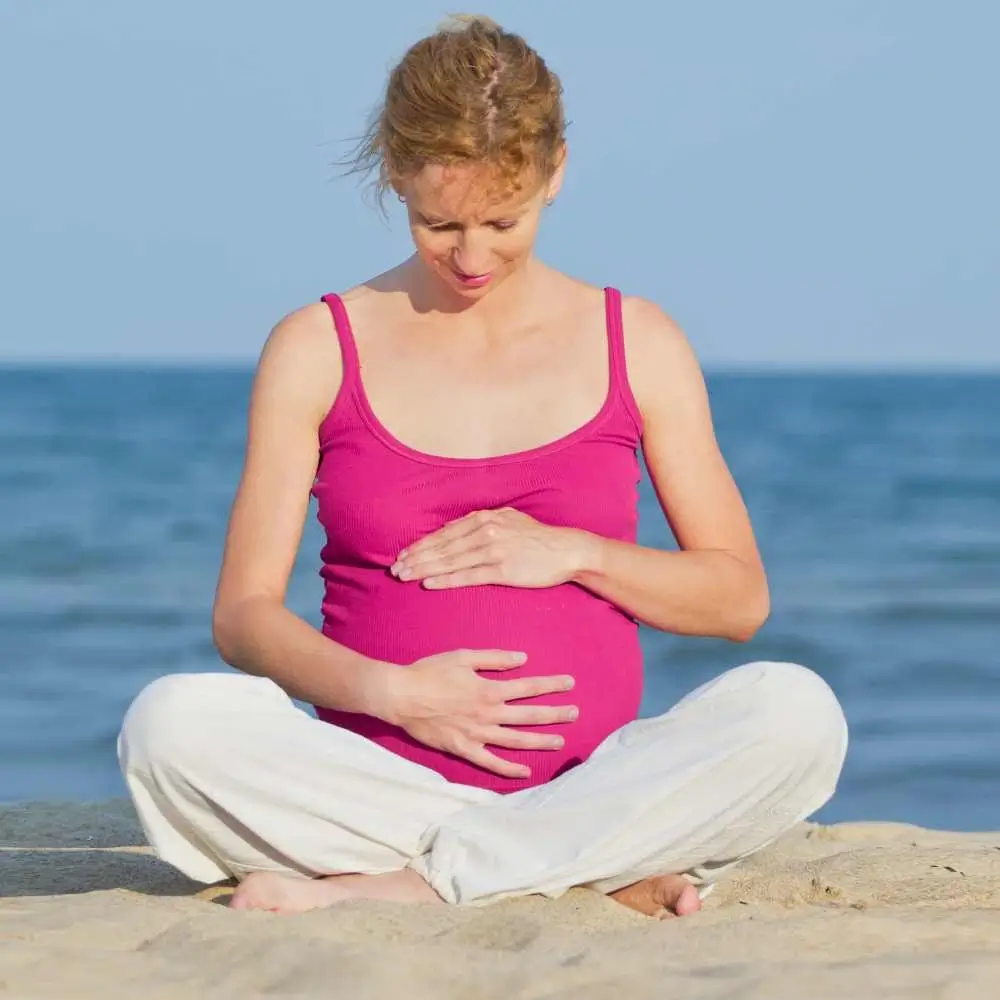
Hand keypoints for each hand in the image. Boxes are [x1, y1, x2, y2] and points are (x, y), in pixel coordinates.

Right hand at [383, 648, 577, 777]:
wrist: (401, 695)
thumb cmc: (430, 672)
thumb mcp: (463, 656)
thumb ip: (495, 658)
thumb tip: (523, 659)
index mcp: (489, 689)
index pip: (529, 687)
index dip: (551, 685)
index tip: (570, 683)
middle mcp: (488, 714)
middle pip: (529, 715)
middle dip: (555, 714)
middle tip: (576, 713)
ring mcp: (477, 735)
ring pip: (516, 741)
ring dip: (540, 741)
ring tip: (560, 741)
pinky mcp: (463, 749)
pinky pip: (491, 763)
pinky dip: (509, 769)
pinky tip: (526, 771)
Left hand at [390, 508, 596, 589]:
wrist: (567, 550)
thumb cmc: (537, 538)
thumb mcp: (509, 519)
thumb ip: (482, 521)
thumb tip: (453, 527)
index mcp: (485, 518)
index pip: (445, 533)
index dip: (422, 544)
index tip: (403, 554)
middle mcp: (486, 531)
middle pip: (443, 546)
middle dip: (416, 557)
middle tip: (395, 568)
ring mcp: (493, 550)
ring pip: (450, 560)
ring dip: (424, 569)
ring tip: (405, 576)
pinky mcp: (502, 570)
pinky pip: (467, 576)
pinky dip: (446, 579)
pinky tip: (429, 584)